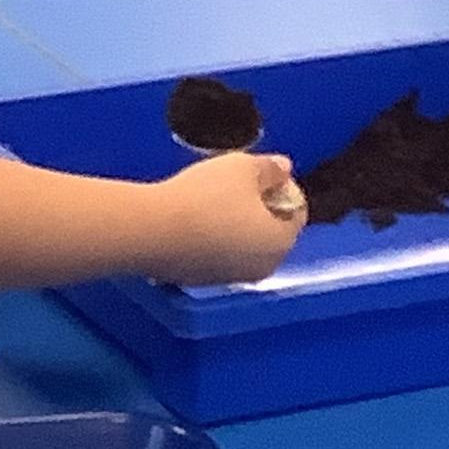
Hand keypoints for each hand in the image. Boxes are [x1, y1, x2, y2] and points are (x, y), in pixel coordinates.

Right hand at [144, 151, 306, 285]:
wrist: (151, 230)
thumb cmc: (202, 199)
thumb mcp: (242, 168)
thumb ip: (270, 168)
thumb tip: (283, 168)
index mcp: (280, 241)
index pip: (297, 211)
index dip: (283, 187)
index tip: (262, 173)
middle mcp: (261, 267)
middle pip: (270, 232)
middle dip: (260, 208)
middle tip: (236, 184)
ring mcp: (229, 277)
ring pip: (242, 245)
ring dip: (234, 225)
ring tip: (209, 200)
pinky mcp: (199, 279)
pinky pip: (215, 255)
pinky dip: (211, 239)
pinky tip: (191, 220)